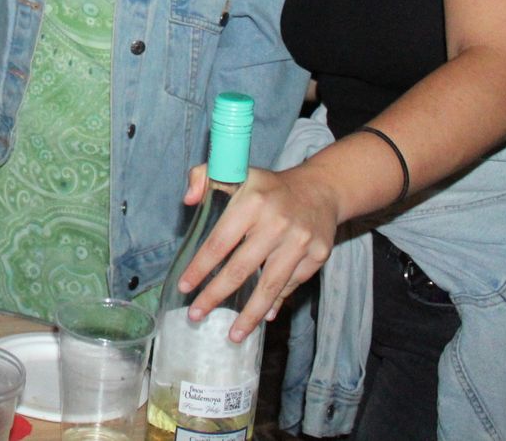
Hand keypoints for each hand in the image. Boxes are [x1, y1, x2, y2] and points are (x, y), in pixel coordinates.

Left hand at [176, 164, 338, 340]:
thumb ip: (203, 177)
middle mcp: (276, 224)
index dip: (200, 268)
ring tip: (232, 335)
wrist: (320, 190)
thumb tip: (188, 202)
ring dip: (249, 315)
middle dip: (215, 296)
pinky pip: (291, 285)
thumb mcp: (235, 170)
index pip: (219, 242)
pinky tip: (262, 316)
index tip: (184, 287)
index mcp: (252, 202)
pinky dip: (275, 302)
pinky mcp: (318, 256)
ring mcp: (299, 242)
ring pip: (269, 286)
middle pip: (240, 269)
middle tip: (196, 315)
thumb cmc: (268, 186)